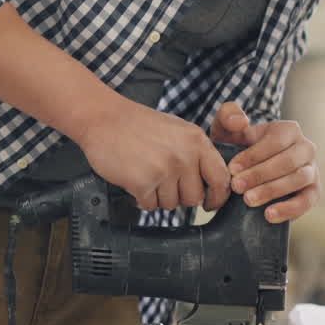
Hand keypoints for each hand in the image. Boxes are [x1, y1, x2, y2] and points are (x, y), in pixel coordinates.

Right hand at [74, 96, 231, 212]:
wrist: (103, 118)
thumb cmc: (136, 124)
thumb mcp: (177, 130)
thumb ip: (196, 153)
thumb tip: (210, 183)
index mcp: (196, 141)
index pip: (220, 178)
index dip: (217, 196)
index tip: (210, 204)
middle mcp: (184, 156)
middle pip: (194, 198)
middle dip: (178, 196)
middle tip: (163, 181)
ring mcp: (164, 170)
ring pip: (171, 204)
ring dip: (157, 196)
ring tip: (146, 174)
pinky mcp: (144, 183)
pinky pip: (150, 206)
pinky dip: (141, 198)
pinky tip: (135, 180)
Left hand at [209, 101, 319, 223]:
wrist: (248, 169)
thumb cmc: (238, 146)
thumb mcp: (228, 129)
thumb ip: (228, 116)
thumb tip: (241, 121)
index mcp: (289, 129)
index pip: (275, 141)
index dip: (253, 156)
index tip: (232, 169)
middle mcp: (306, 148)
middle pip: (288, 161)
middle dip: (260, 175)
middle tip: (237, 187)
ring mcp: (312, 170)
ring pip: (299, 179)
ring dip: (273, 191)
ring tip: (249, 201)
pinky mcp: (313, 192)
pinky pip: (307, 201)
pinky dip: (289, 209)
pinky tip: (268, 215)